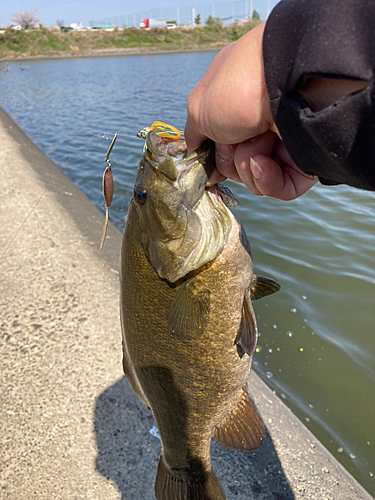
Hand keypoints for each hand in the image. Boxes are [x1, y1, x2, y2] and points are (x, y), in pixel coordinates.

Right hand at [184, 22, 317, 199]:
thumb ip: (194, 137)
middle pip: (235, 165)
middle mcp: (260, 123)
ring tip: (258, 140)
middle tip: (236, 137)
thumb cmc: (238, 88)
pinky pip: (280, 188)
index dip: (213, 157)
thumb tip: (197, 160)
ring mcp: (283, 142)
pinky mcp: (304, 161)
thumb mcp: (199, 110)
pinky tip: (263, 163)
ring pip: (255, 179)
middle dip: (230, 158)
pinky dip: (266, 181)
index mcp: (237, 106)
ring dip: (247, 165)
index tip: (207, 162)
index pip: (220, 145)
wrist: (284, 85)